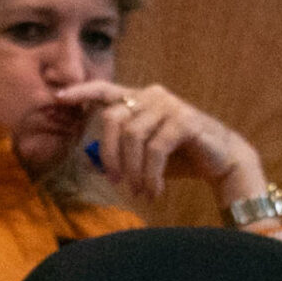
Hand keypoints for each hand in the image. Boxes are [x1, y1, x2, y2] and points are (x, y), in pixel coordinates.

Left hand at [57, 81, 266, 204]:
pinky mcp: (184, 121)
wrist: (223, 162)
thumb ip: (119, 152)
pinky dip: (150, 174)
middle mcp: (153, 95)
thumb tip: (87, 161)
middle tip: (115, 181)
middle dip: (108, 154)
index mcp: (141, 98)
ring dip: (133, 170)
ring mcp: (170, 106)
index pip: (105, 89)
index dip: (81, 92)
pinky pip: (155, 149)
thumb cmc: (181, 157)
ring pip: (132, 137)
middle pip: (113, 119)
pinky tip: (154, 191)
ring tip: (139, 191)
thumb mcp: (144, 155)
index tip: (58, 98)